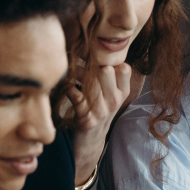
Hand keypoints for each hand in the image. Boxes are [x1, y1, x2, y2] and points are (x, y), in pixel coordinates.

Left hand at [69, 63, 133, 186]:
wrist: (90, 141)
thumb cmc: (97, 111)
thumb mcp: (109, 95)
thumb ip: (107, 76)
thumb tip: (94, 48)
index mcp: (122, 92)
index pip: (124, 68)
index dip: (109, 60)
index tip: (95, 56)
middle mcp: (115, 101)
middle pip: (106, 71)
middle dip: (91, 63)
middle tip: (79, 60)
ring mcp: (102, 111)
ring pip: (91, 82)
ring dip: (76, 73)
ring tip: (69, 71)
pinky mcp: (87, 119)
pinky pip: (76, 96)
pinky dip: (68, 88)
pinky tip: (65, 86)